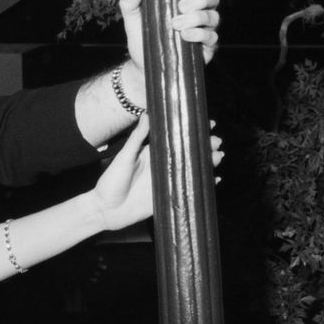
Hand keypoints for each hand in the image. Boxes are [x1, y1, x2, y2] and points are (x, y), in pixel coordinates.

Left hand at [92, 116, 223, 230]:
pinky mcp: (169, 198)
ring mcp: (167, 182)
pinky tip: (215, 179)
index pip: (176, 139)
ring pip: (193, 170)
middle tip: (216, 141)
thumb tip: (147, 114)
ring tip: (219, 156)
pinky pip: (191, 189)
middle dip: (205, 147)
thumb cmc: (111, 181)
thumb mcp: (124, 157)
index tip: (207, 124)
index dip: (192, 132)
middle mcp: (163, 166)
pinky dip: (204, 184)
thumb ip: (137, 138)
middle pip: (189, 154)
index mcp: (152, 154)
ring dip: (208, 163)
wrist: (105, 210)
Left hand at [121, 0, 220, 70]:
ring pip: (213, 17)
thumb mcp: (132, 18)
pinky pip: (212, 37)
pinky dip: (199, 34)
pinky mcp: (206, 47)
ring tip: (175, 24)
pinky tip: (185, 36)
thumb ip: (130, 2)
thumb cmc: (141, 37)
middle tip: (180, 6)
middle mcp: (199, 12)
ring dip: (196, 17)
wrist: (142, 64)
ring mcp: (204, 29)